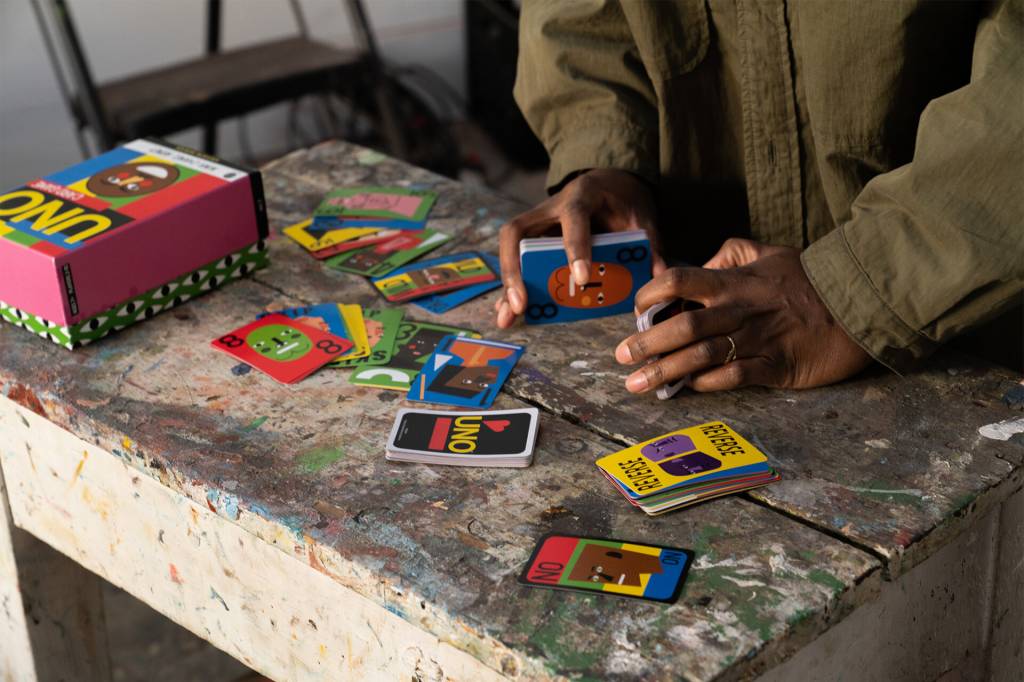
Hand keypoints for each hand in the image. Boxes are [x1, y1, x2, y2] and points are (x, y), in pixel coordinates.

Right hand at [494, 169, 664, 327]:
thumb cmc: (623, 200)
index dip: (575, 247)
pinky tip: (510, 312)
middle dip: (516, 269)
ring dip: (508, 284)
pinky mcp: (534, 238)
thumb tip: (658, 275)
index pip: (573, 218)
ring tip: (508, 316)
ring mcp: (537, 222)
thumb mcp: (642, 216)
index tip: (580, 278)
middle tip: (522, 304)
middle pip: (517, 231)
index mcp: (582, 195)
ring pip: (510, 249)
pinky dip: (513, 287)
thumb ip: (650, 243)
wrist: (609, 183)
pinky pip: (517, 261)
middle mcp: (550, 207)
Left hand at [614, 238, 872, 391]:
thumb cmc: (808, 278)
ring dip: (665, 372)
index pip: (679, 280)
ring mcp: (757, 339)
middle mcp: (739, 310)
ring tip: (637, 384)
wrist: (859, 303)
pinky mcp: (776, 366)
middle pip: (682, 326)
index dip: (651, 294)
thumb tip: (699, 263)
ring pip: (701, 356)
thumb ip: (730, 254)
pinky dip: (706, 383)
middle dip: (646, 343)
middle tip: (621, 356)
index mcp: (734, 281)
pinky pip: (733, 377)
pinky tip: (687, 388)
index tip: (636, 310)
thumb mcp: (767, 252)